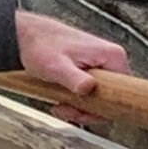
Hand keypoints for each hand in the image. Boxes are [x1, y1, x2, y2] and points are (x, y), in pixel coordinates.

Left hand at [13, 10, 130, 99]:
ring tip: (60, 105)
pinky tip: (60, 100)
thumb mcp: (57, 66)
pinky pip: (90, 91)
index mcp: (112, 56)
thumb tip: (88, 89)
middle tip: (66, 110)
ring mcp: (101, 63)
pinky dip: (76, 99)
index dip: (103, 108)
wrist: (24, 36)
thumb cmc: (39, 45)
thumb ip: (74, 79)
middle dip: (88, 110)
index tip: (82, 112)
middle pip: (110, 97)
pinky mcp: (90, 68)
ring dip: (79, 106)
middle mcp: (111, 59)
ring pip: (98, 96)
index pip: (123, 93)